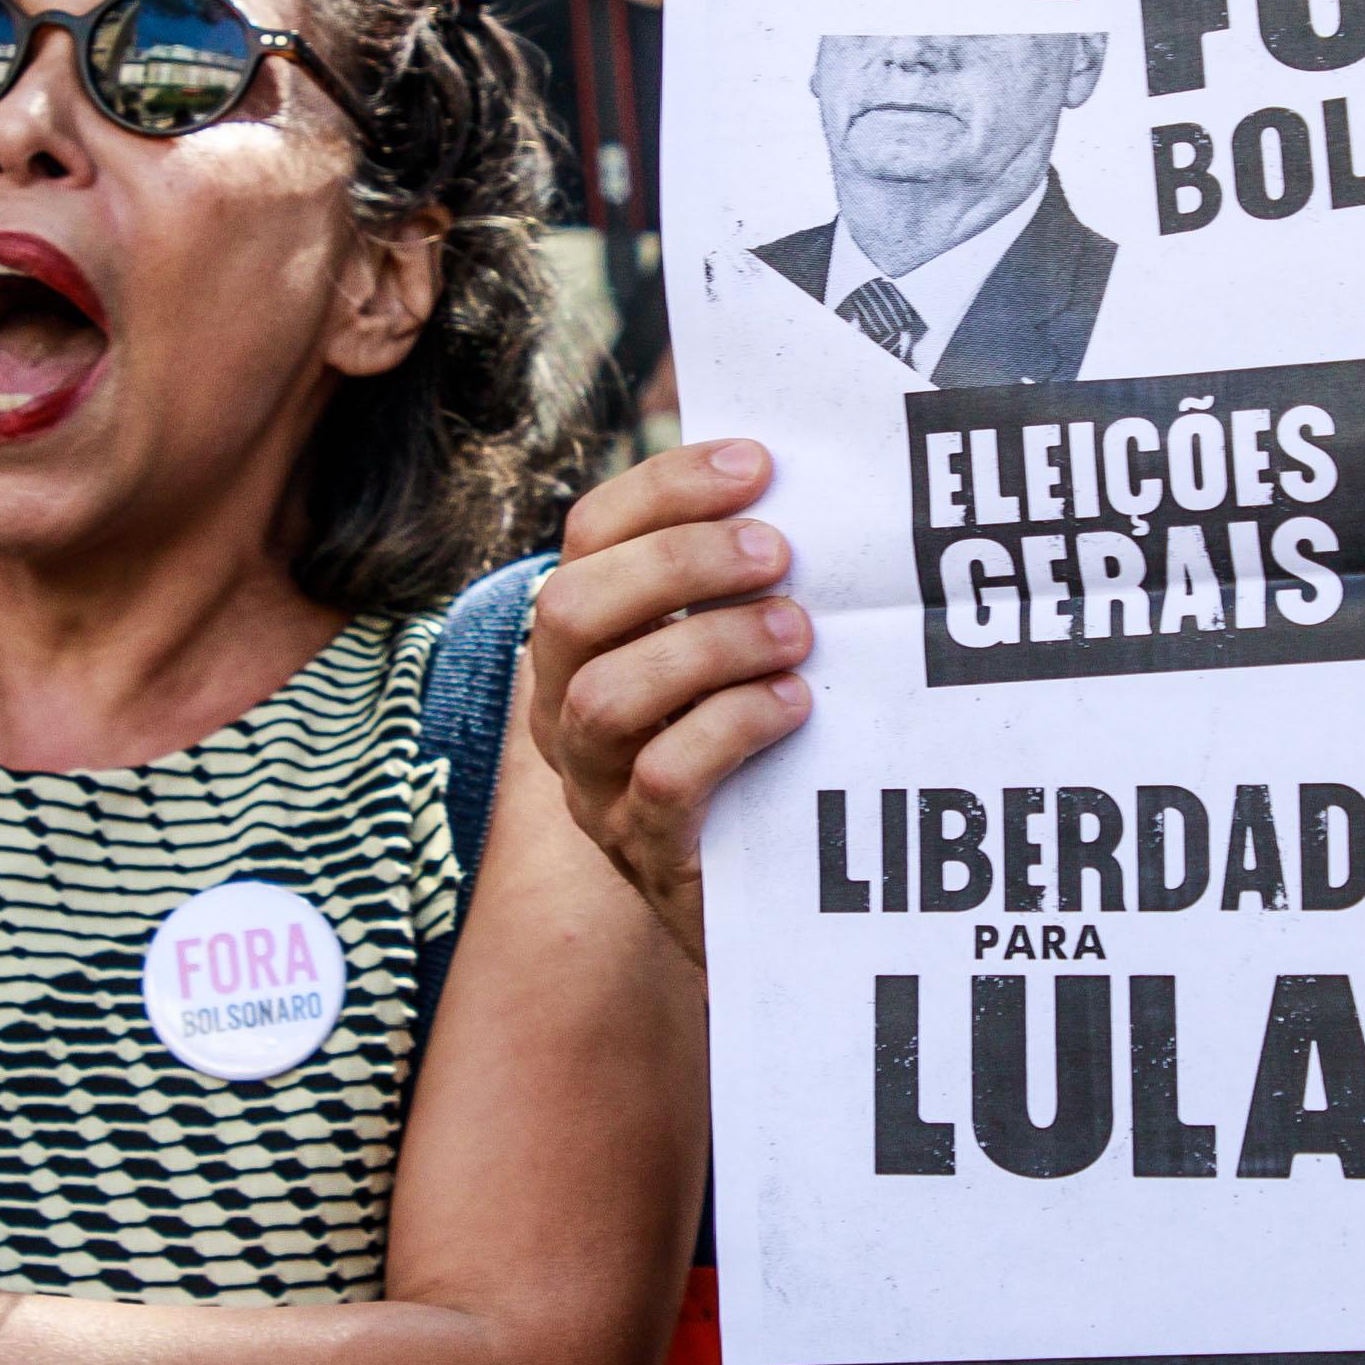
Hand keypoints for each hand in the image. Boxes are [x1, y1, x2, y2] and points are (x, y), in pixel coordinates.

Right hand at [526, 439, 811, 962]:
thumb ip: (742, 577)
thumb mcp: (735, 651)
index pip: (590, 536)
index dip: (665, 487)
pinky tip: (794, 707)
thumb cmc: (759, 745)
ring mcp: (595, 786)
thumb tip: (799, 477)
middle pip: (572, 609)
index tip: (757, 463)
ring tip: (796, 632)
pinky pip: (663, 780)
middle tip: (777, 552)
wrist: (766, 901)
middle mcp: (564, 706)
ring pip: (607, 696)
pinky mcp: (647, 852)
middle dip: (676, 563)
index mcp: (583, 638)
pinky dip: (731, 728)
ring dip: (709, 646)